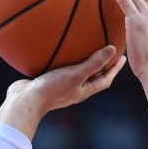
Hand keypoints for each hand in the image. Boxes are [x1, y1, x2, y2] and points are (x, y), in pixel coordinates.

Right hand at [0, 45, 125, 138]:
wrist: (25, 100)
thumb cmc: (52, 89)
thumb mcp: (76, 74)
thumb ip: (94, 63)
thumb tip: (113, 50)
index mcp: (84, 91)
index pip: (105, 80)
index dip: (115, 70)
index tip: (122, 58)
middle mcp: (74, 89)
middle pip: (93, 77)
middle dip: (101, 65)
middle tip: (108, 51)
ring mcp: (60, 86)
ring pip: (76, 72)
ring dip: (83, 61)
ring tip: (85, 48)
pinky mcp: (47, 81)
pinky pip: (60, 68)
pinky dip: (64, 59)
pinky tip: (59, 49)